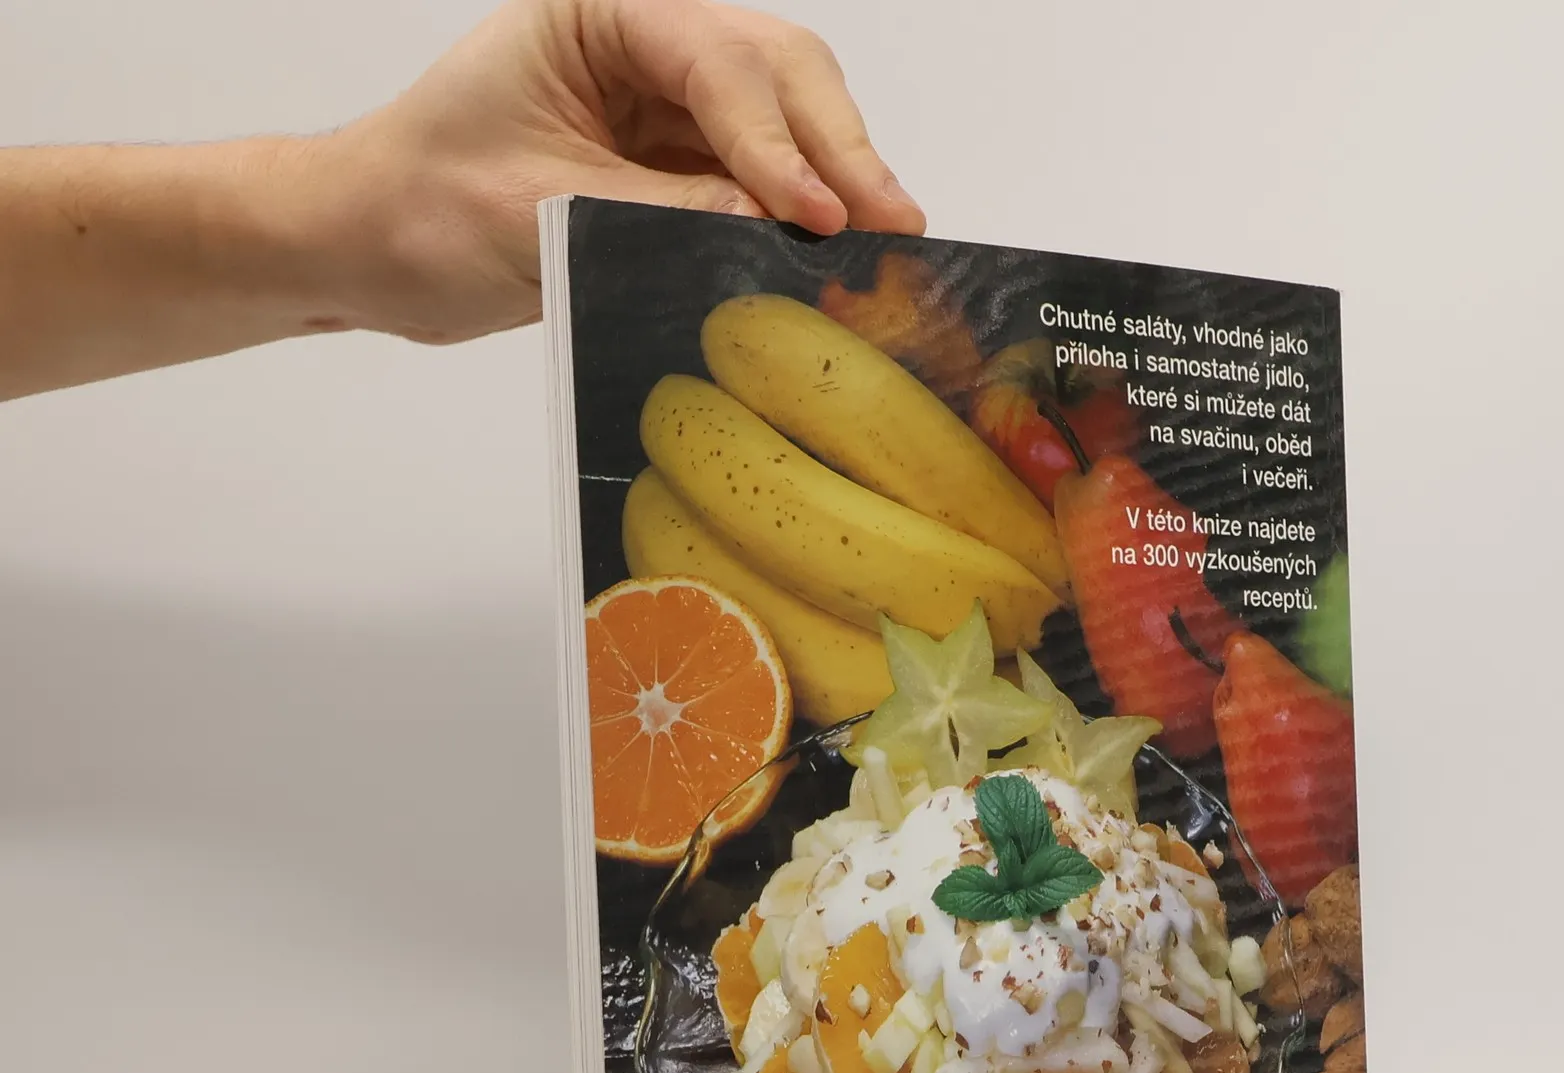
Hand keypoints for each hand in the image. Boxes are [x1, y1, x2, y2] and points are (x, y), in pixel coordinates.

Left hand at [317, 0, 926, 344]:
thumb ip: (664, 216)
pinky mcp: (677, 166)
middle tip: (892, 225)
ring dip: (837, 176)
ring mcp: (667, 103)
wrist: (370, 250)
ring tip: (888, 243)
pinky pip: (760, 180)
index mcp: (598, 12)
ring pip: (788, 117)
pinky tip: (838, 255)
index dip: (777, 142)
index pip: (718, 63)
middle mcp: (644, 41)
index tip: (818, 217)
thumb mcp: (542, 214)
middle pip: (778, 69)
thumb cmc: (418, 212)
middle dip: (837, 147)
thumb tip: (779, 235)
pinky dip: (803, 215)